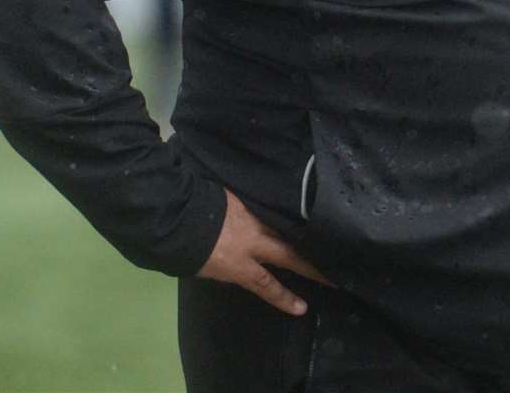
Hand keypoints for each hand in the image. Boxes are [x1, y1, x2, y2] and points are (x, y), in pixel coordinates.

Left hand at [197, 188, 332, 315]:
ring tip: (321, 237)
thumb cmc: (187, 250)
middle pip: (287, 254)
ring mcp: (252, 218)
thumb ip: (232, 267)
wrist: (178, 216)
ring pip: (282, 227)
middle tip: (331, 271)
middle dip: (309, 264)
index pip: (267, 284)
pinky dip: (282, 215)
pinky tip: (295, 211)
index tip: (302, 308)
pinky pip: (270, 210)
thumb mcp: (210, 269)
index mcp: (240, 263)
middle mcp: (252, 241)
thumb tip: (244, 265)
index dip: (284, 297)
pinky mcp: (247, 201)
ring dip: (301, 234)